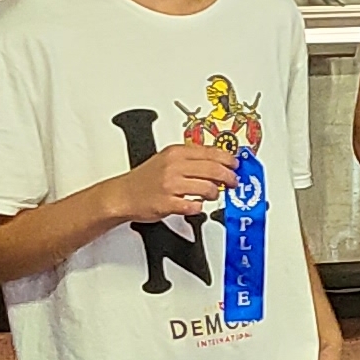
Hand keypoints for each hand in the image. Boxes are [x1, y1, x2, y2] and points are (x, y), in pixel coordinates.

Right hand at [109, 143, 236, 223]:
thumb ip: (190, 158)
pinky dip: (199, 207)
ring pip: (208, 188)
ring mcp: (171, 185)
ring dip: (214, 194)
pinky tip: (196, 205)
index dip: (228, 159)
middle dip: (229, 177)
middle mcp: (174, 167)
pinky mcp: (168, 203)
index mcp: (176, 153)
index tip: (236, 165)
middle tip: (232, 182)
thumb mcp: (167, 158)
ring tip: (211, 195)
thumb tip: (216, 159)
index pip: (211, 152)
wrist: (123, 195)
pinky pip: (195, 206)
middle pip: (214, 169)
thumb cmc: (145, 178)